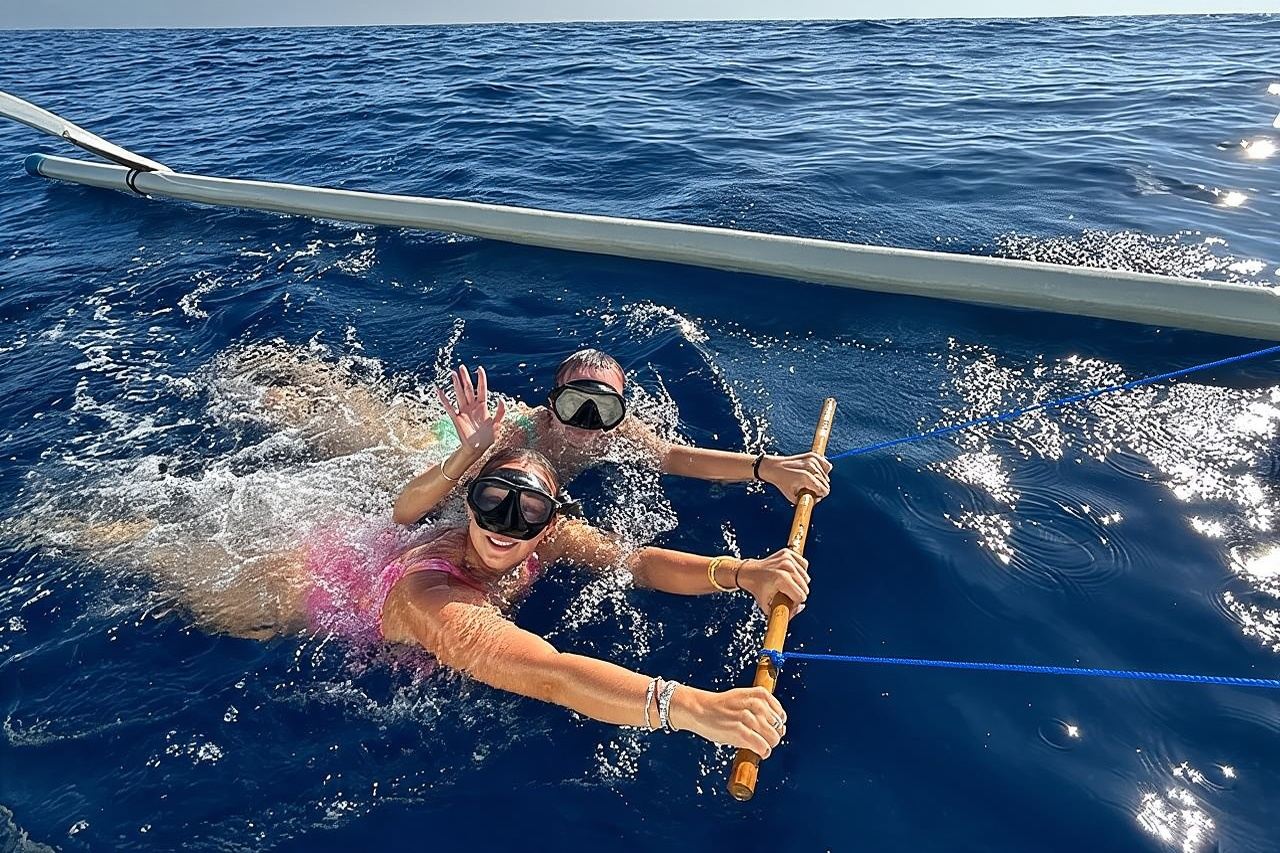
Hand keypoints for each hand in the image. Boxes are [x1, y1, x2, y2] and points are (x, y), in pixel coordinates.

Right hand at [436, 364, 505, 453]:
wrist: (477, 449)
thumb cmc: (488, 438)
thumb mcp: (497, 424)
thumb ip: (500, 412)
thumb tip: (500, 399)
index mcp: (482, 407)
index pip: (481, 389)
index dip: (481, 379)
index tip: (479, 368)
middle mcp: (472, 407)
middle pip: (468, 389)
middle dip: (465, 378)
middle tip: (461, 367)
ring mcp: (464, 411)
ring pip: (459, 394)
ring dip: (456, 384)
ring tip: (453, 373)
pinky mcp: (456, 418)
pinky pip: (449, 407)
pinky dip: (444, 399)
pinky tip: (439, 390)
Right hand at [669, 685, 786, 757]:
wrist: (700, 710)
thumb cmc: (721, 707)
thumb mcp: (743, 698)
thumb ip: (761, 708)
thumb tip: (781, 728)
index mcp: (758, 694)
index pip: (780, 713)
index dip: (778, 724)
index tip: (771, 729)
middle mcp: (755, 704)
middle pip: (778, 727)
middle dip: (774, 736)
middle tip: (764, 739)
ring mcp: (748, 718)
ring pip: (773, 737)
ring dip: (769, 745)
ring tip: (761, 746)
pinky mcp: (741, 732)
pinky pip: (762, 746)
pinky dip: (764, 751)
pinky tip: (760, 752)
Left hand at [735, 549, 809, 614]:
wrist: (749, 573)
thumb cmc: (758, 590)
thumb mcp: (767, 607)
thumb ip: (785, 612)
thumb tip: (802, 607)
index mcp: (782, 579)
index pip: (801, 596)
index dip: (796, 603)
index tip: (788, 602)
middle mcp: (786, 566)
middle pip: (805, 587)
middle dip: (798, 593)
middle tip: (787, 594)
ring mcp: (787, 558)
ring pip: (805, 577)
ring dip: (799, 583)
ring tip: (787, 584)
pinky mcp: (788, 553)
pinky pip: (804, 565)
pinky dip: (800, 571)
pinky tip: (790, 575)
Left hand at [759, 452, 831, 503]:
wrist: (774, 468)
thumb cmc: (783, 483)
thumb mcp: (793, 497)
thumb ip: (807, 500)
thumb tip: (818, 499)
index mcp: (806, 478)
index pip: (824, 490)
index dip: (819, 496)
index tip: (812, 495)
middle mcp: (810, 467)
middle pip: (826, 483)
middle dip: (819, 488)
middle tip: (809, 488)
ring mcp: (812, 459)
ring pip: (826, 475)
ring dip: (820, 480)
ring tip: (809, 480)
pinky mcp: (812, 455)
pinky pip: (826, 465)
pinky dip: (823, 470)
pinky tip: (814, 473)